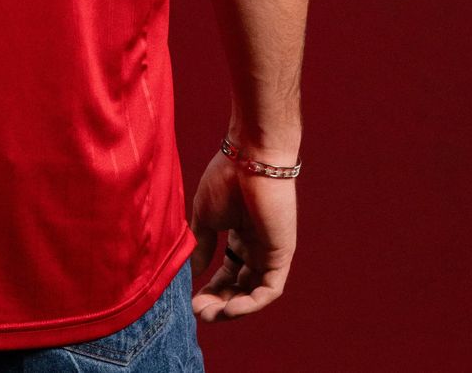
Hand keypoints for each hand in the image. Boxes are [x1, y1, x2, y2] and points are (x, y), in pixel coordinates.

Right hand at [188, 148, 296, 321]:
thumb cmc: (225, 178)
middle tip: (198, 312)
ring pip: (253, 293)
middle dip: (218, 303)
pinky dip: (251, 303)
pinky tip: (230, 308)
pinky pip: (269, 290)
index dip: (210, 289)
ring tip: (209, 313)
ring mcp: (269, 252)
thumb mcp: (206, 216)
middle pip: (239, 287)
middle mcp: (256, 247)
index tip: (191, 300)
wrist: (248, 158)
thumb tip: (192, 272)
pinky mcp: (281, 254)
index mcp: (240, 235)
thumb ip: (201, 245)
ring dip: (232, 308)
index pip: (228, 274)